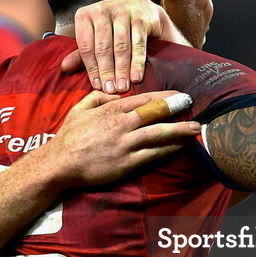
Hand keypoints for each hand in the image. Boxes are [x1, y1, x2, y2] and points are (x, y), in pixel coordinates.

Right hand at [49, 90, 198, 186]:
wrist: (60, 162)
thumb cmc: (69, 136)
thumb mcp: (80, 108)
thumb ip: (98, 96)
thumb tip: (115, 94)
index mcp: (112, 109)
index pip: (145, 99)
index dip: (165, 96)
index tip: (179, 95)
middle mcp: (122, 123)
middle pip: (156, 112)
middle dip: (176, 107)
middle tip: (192, 104)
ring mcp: (126, 143)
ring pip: (159, 133)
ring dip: (180, 130)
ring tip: (195, 128)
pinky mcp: (128, 162)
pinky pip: (153, 154)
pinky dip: (169, 149)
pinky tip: (180, 146)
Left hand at [60, 0, 189, 92]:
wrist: (142, 9)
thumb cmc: (114, 26)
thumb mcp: (95, 36)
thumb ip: (81, 53)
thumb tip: (64, 68)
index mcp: (85, 15)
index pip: (86, 46)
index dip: (91, 68)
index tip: (97, 86)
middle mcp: (102, 11)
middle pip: (103, 47)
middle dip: (107, 71)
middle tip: (110, 90)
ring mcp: (123, 12)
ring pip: (121, 46)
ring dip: (122, 70)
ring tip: (122, 87)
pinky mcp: (141, 18)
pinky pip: (138, 44)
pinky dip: (137, 62)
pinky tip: (136, 77)